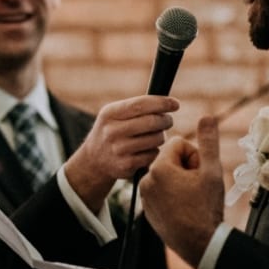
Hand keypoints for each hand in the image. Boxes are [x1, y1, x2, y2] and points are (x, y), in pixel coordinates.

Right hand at [63, 95, 178, 209]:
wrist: (94, 160)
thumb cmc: (112, 131)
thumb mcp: (114, 114)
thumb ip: (136, 107)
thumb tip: (168, 103)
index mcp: (110, 114)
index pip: (141, 105)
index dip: (162, 103)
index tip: (175, 104)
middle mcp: (112, 131)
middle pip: (151, 122)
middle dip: (166, 120)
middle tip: (167, 120)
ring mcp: (119, 150)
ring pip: (156, 139)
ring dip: (161, 136)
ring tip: (155, 135)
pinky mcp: (126, 165)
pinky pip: (153, 154)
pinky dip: (155, 151)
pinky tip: (147, 150)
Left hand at [138, 115, 224, 266]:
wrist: (199, 243)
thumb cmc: (206, 207)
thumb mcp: (211, 170)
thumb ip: (208, 141)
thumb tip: (207, 116)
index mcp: (159, 167)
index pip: (178, 144)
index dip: (194, 156)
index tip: (199, 173)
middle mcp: (146, 179)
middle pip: (171, 160)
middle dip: (187, 169)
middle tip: (197, 188)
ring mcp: (144, 196)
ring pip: (167, 176)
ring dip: (181, 182)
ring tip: (191, 199)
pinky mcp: (146, 209)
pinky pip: (161, 192)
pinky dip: (173, 196)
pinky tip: (184, 208)